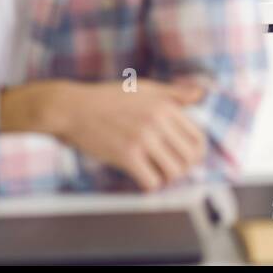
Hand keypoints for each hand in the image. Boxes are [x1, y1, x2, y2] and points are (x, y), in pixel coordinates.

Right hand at [3, 79, 208, 191]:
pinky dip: (150, 184)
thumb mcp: (145, 88)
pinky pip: (152, 181)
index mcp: (166, 106)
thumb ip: (173, 94)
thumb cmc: (108, 98)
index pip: (198, 137)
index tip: (185, 159)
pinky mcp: (126, 155)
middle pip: (190, 157)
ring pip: (174, 172)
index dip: (196, 153)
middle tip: (170, 170)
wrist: (73, 108)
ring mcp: (143, 139)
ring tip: (156, 174)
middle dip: (183, 168)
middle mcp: (158, 121)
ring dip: (167, 178)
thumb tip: (200, 95)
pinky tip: (142, 178)